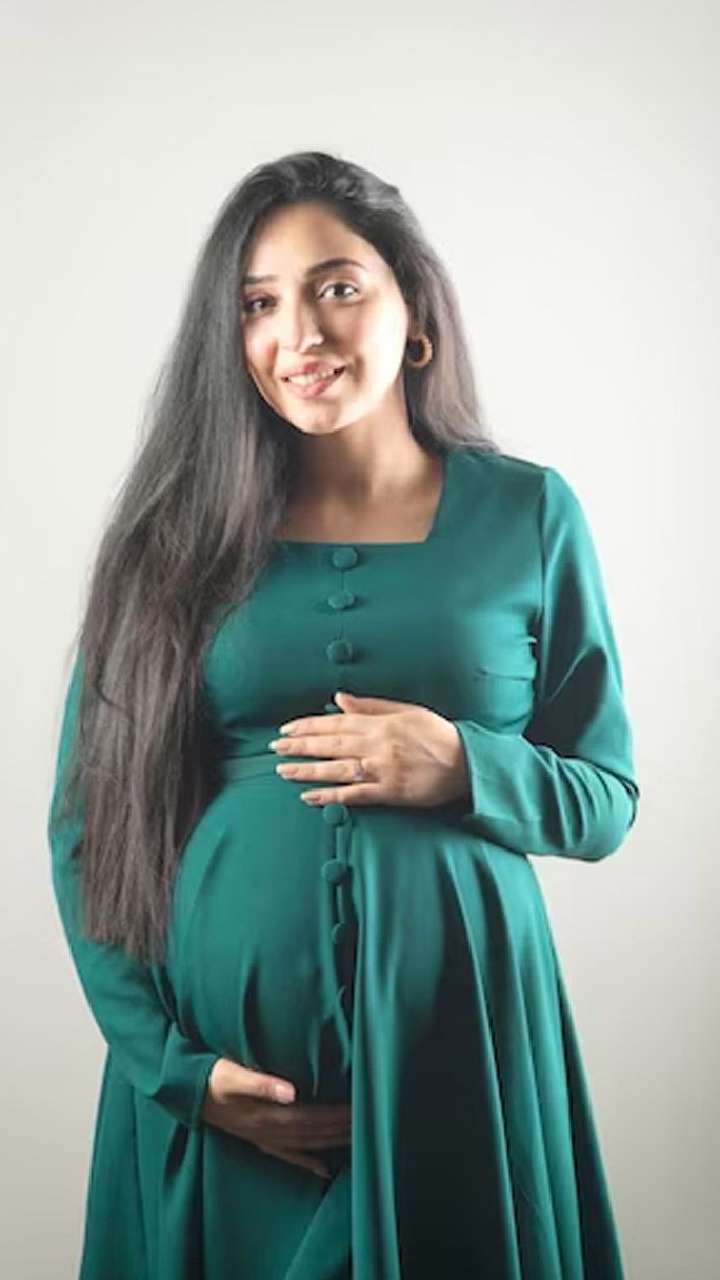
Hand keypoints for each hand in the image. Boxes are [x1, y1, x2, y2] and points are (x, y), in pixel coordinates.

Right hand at [200, 1057, 350, 1179]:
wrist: (186, 1093)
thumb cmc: (211, 1077)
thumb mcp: (233, 1074)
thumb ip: (262, 1083)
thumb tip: (292, 1092)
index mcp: (267, 1114)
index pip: (312, 1117)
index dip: (336, 1115)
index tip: (360, 1108)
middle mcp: (269, 1131)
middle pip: (314, 1133)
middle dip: (341, 1128)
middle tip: (370, 1122)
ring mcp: (263, 1138)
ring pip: (306, 1144)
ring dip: (331, 1142)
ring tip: (357, 1140)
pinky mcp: (257, 1140)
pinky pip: (287, 1156)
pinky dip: (307, 1163)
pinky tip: (324, 1171)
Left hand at [269, 691, 470, 808]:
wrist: (466, 762)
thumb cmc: (437, 734)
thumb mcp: (406, 710)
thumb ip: (370, 706)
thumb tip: (339, 698)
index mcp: (380, 723)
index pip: (335, 722)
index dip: (308, 726)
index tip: (287, 729)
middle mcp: (376, 745)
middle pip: (330, 744)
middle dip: (300, 746)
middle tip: (275, 748)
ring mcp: (381, 770)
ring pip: (336, 769)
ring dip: (307, 770)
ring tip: (283, 770)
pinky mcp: (389, 792)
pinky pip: (354, 795)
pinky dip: (330, 796)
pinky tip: (310, 796)